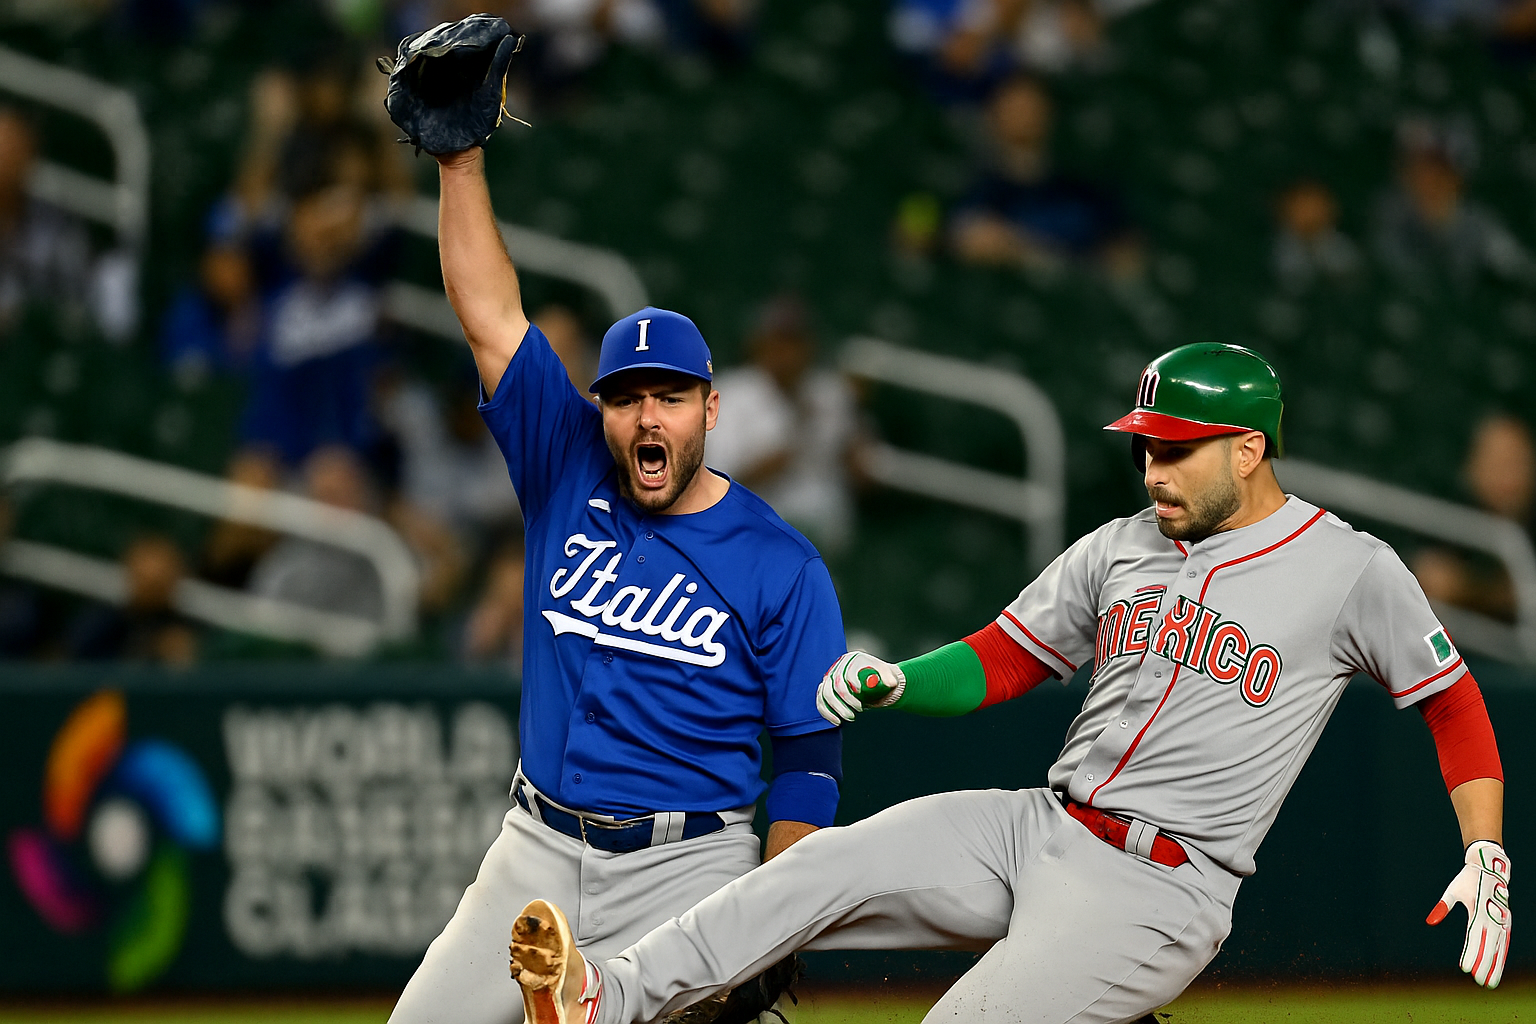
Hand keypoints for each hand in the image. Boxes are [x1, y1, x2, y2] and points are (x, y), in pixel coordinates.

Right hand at [816, 651, 903, 724]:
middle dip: (845, 702)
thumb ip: (890, 678)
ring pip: (825, 694)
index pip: (847, 674)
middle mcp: (839, 666)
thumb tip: (890, 683)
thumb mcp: (888, 675)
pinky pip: (820, 700)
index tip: (860, 696)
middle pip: (835, 685)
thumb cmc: (882, 678)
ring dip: (836, 709)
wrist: (876, 682)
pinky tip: (836, 721)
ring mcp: (831, 677)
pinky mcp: (826, 688)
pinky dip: (826, 712)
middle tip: (857, 713)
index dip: (851, 687)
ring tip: (850, 718)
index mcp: (852, 659)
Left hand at [1427, 839, 1510, 987]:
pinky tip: (1497, 969)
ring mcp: (1502, 919)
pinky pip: (1504, 943)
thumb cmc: (1468, 879)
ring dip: (1494, 965)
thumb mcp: (1453, 890)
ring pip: (1498, 947)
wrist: (1490, 867)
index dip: (1470, 953)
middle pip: (1488, 945)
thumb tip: (1430, 921)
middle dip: (1483, 964)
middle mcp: (1493, 916)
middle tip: (1478, 980)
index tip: (1464, 968)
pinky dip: (1500, 957)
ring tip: (1489, 982)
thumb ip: (1443, 906)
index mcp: (1478, 908)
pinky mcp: (1506, 922)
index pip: (1473, 936)